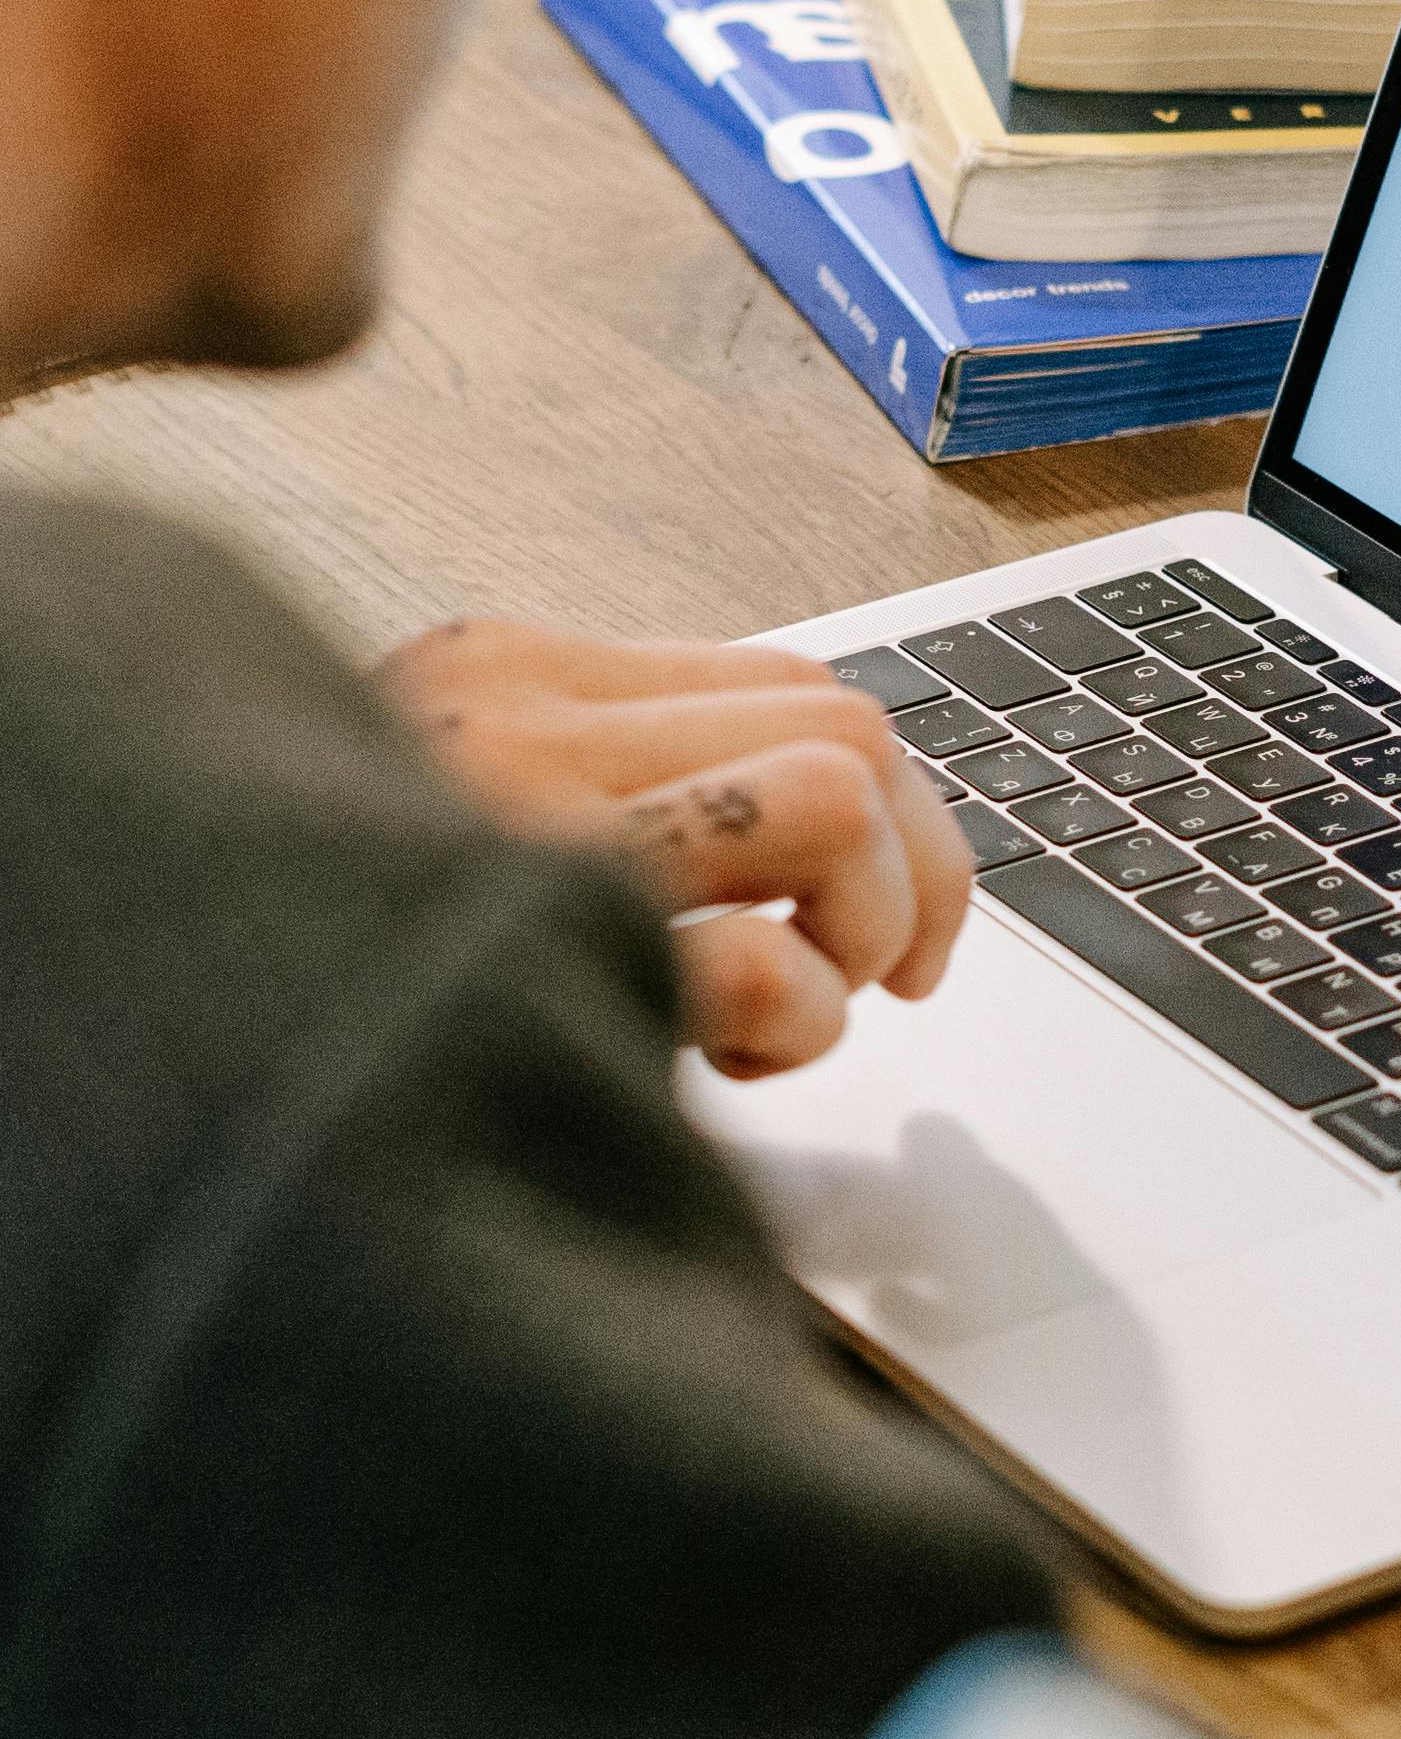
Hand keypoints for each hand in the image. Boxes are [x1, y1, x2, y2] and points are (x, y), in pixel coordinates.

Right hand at [379, 617, 972, 1078]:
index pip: (791, 679)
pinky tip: (723, 1067)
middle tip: (894, 976)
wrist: (146, 1049)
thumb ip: (612, 799)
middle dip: (917, 866)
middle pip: (847, 721)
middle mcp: (516, 712)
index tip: (901, 915)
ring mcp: (518, 820)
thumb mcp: (470, 823)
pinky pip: (769, 961)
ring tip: (791, 1011)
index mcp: (507, 671)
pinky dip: (799, 1025)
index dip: (897, 805)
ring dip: (859, 931)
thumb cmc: (328, 954)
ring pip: (835, 794)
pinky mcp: (531, 947)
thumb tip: (818, 846)